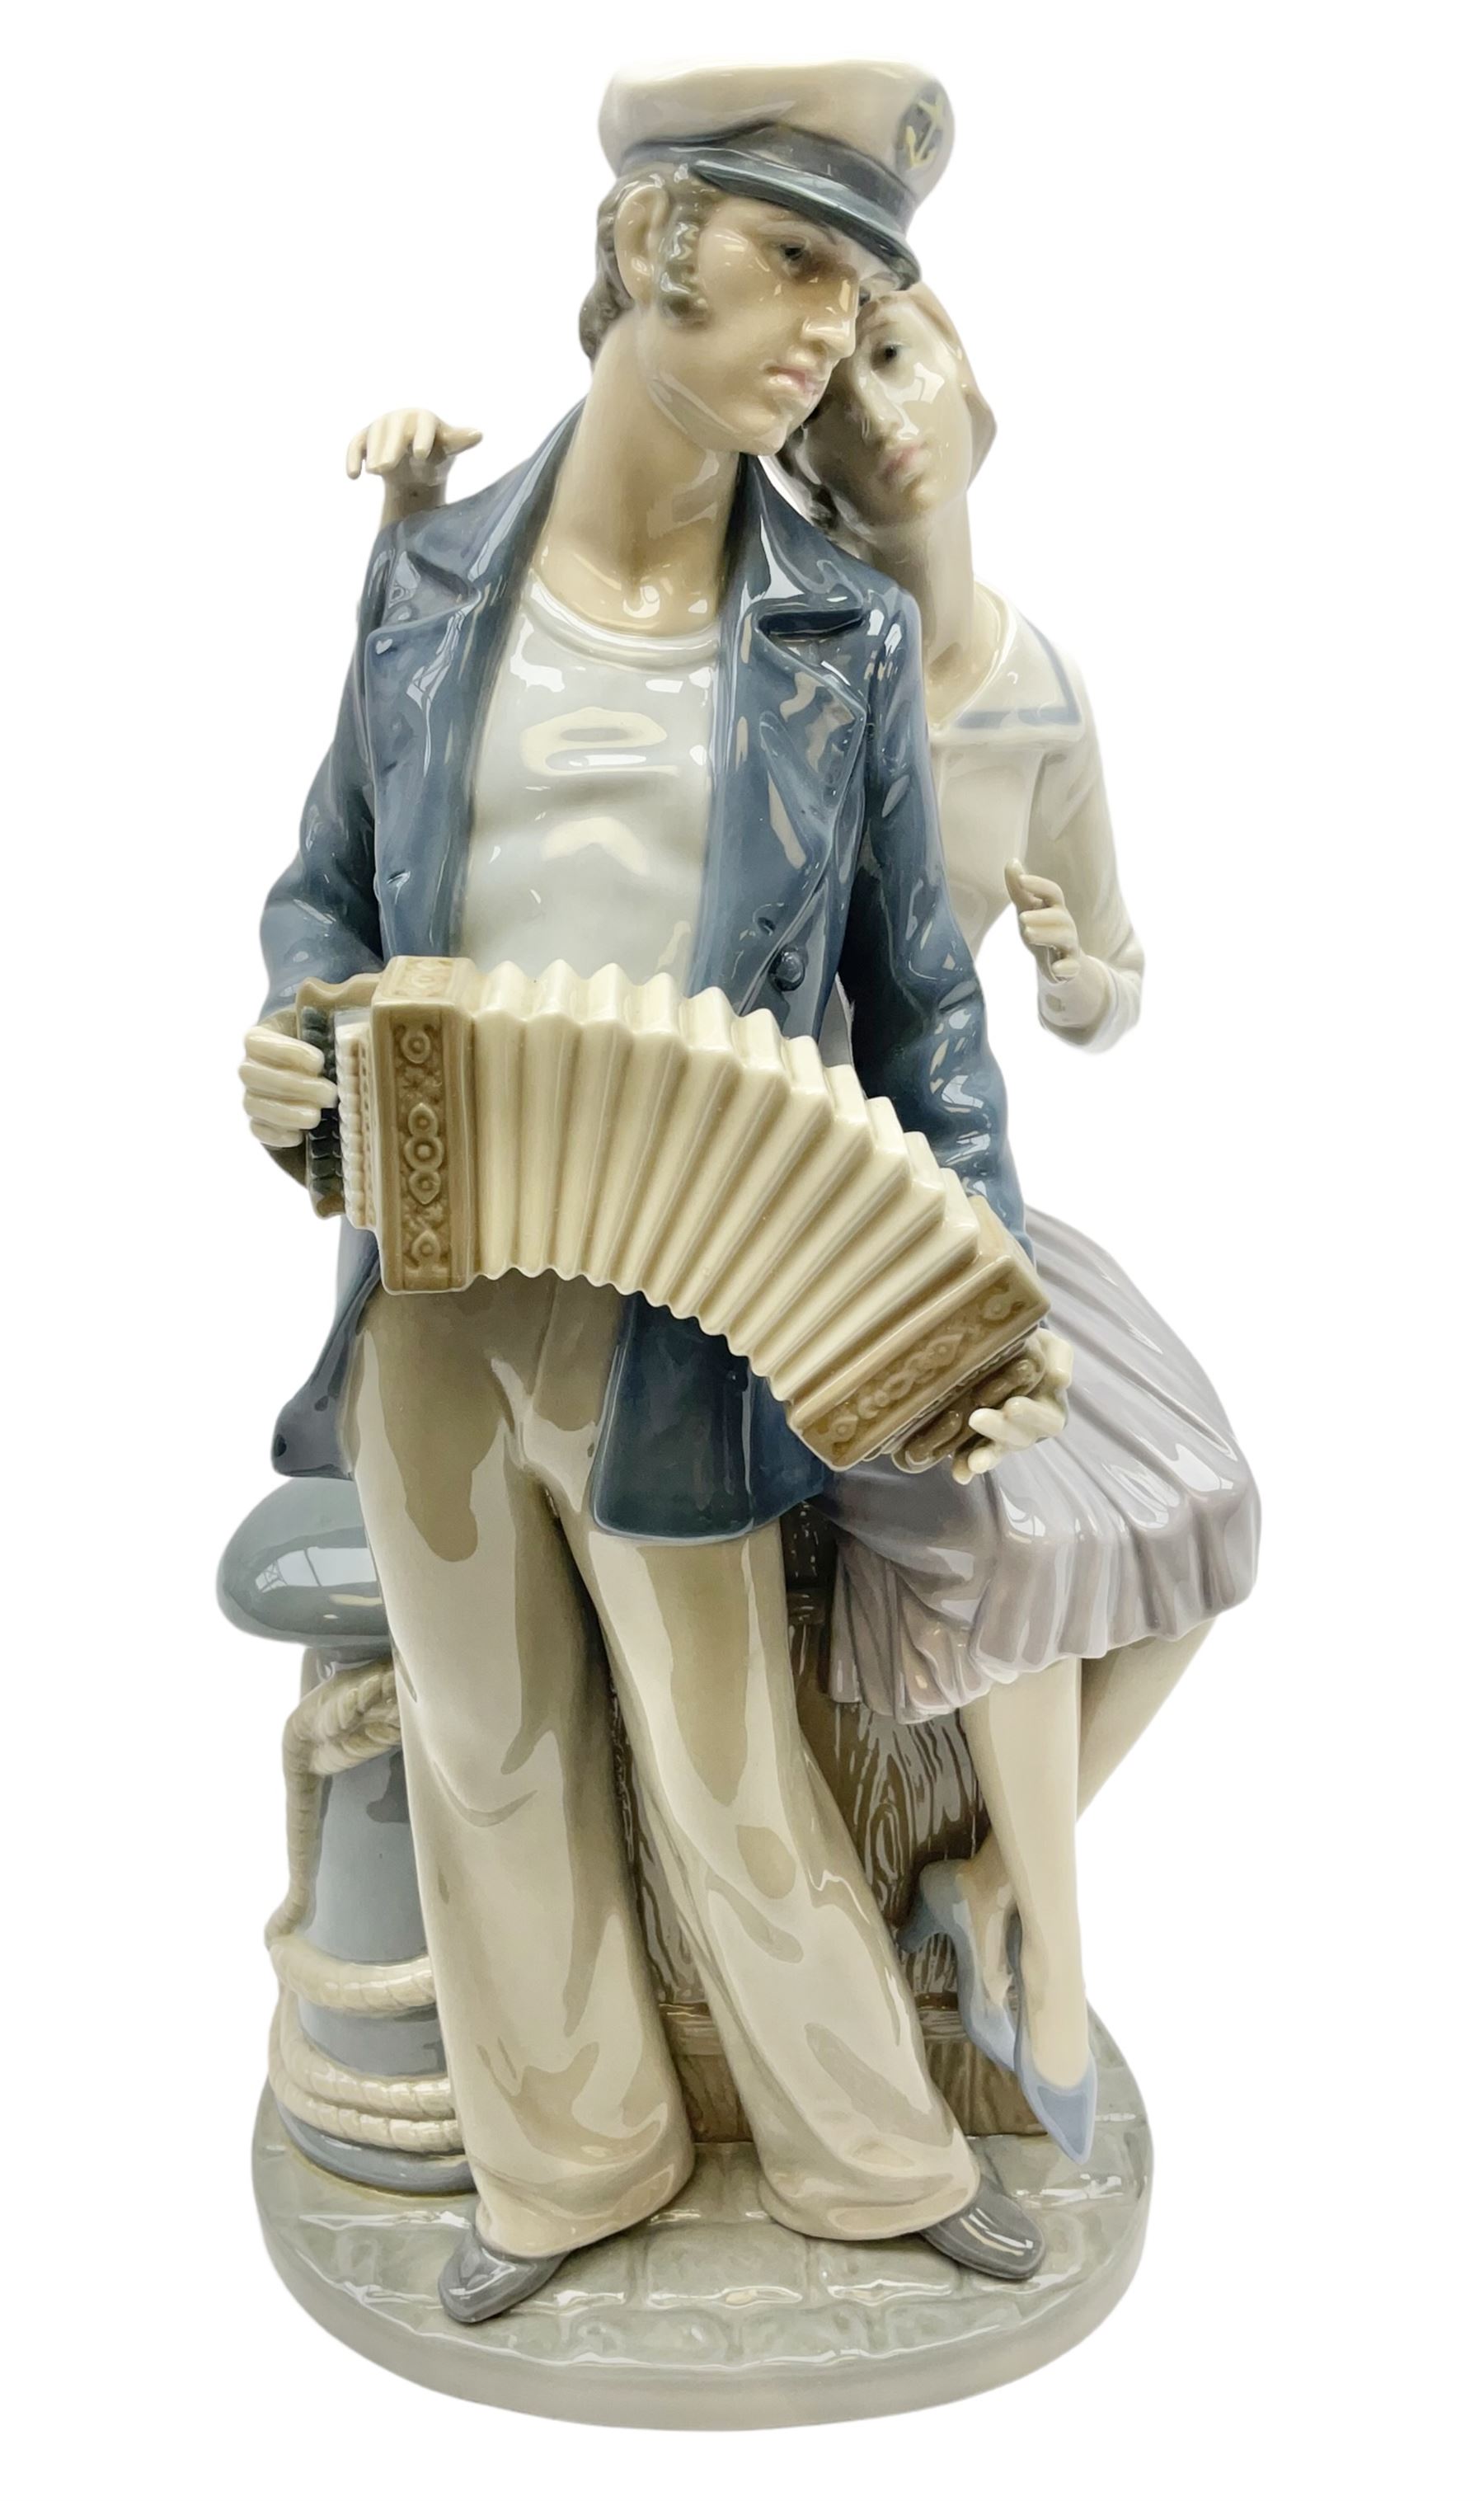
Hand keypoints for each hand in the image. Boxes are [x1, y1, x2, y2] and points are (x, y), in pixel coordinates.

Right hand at [240, 1022, 335, 1151]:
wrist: (314, 1073)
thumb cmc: (320, 1045)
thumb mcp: (323, 1029)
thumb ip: (331, 1025)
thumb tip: (362, 1020)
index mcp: (260, 1039)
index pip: (256, 1042)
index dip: (286, 1052)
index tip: (319, 1062)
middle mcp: (250, 1067)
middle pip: (253, 1075)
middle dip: (292, 1085)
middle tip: (329, 1094)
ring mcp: (251, 1095)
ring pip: (253, 1104)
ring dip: (285, 1112)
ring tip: (316, 1117)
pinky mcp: (258, 1121)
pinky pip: (256, 1130)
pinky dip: (275, 1135)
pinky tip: (298, 1136)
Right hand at [346, 408, 481, 520]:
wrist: (415, 466)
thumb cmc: (436, 455)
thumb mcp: (449, 450)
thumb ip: (459, 442)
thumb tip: (478, 434)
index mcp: (424, 418)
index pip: (423, 425)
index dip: (421, 437)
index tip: (420, 455)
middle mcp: (400, 418)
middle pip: (393, 430)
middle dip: (389, 448)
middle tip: (385, 468)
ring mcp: (381, 425)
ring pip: (373, 436)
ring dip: (371, 453)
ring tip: (374, 472)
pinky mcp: (365, 437)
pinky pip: (355, 444)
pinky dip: (352, 457)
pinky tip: (353, 475)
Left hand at [951, 1329, 1072, 1483]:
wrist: (1006, 1354)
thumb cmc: (1035, 1351)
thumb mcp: (1052, 1347)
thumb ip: (1060, 1358)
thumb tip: (1061, 1379)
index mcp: (1050, 1410)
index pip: (1047, 1420)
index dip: (1032, 1416)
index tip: (1013, 1406)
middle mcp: (1028, 1431)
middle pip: (1019, 1438)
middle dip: (999, 1431)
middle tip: (978, 1419)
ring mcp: (1003, 1440)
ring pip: (996, 1451)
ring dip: (985, 1457)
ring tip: (973, 1463)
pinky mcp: (978, 1441)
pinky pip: (973, 1456)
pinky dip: (966, 1466)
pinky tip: (960, 1474)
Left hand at [1004, 859, 1109, 1033]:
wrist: (1060, 966)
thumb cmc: (1043, 932)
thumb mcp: (1029, 911)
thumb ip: (1020, 890)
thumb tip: (1011, 862)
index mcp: (1055, 909)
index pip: (1053, 893)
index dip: (1039, 885)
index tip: (1022, 880)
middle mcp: (1066, 925)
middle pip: (1060, 917)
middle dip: (1042, 916)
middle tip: (1021, 917)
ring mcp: (1069, 946)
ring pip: (1065, 939)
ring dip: (1048, 935)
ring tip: (1027, 934)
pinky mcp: (1070, 967)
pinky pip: (1072, 967)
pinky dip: (1066, 967)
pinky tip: (1056, 969)